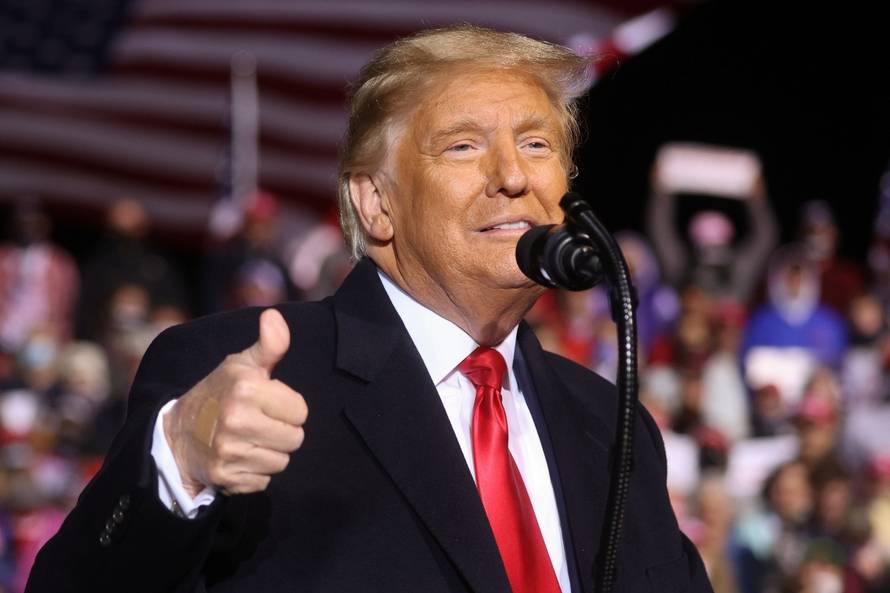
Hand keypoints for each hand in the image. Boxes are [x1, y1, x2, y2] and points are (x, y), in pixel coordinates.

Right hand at [164, 309, 306, 496]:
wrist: (177, 434)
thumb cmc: (218, 393)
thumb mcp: (241, 365)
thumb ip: (269, 344)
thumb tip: (275, 316)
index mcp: (246, 388)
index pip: (301, 411)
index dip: (289, 407)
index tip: (269, 404)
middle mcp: (237, 420)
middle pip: (295, 438)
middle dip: (283, 431)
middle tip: (260, 423)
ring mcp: (230, 451)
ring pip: (282, 462)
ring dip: (270, 453)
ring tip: (249, 440)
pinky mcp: (225, 478)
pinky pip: (264, 480)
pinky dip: (255, 472)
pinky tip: (240, 458)